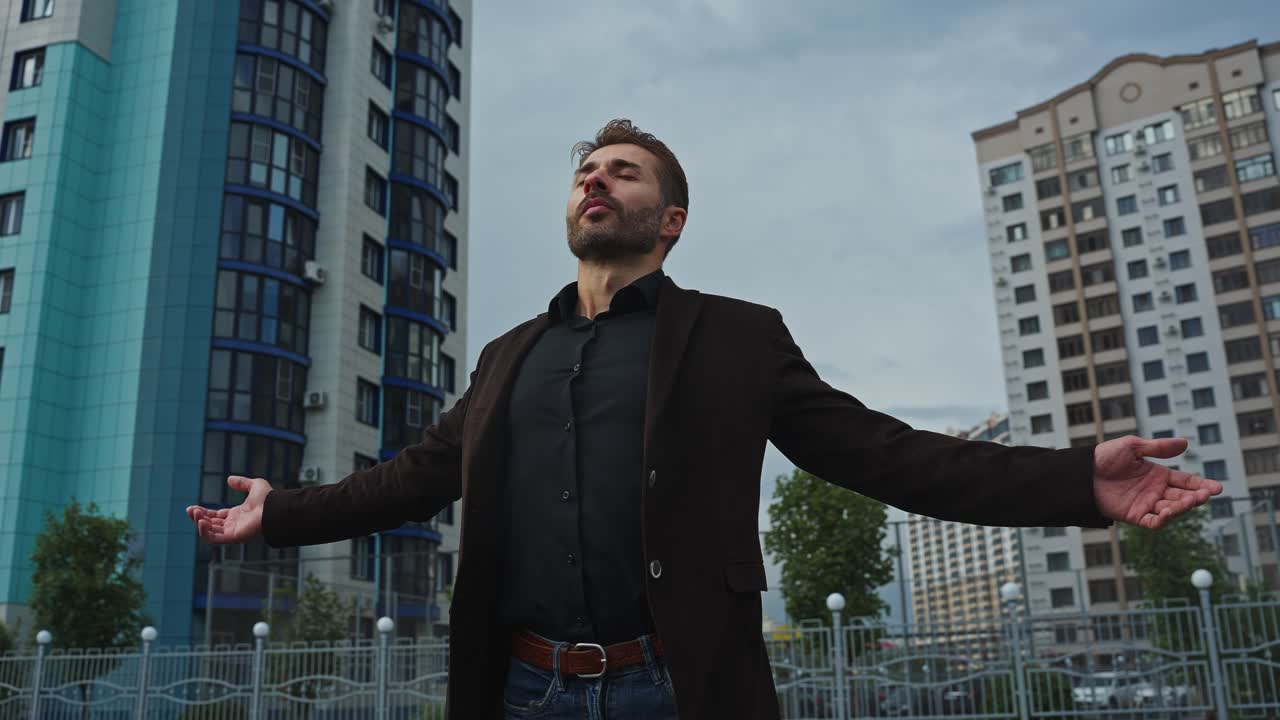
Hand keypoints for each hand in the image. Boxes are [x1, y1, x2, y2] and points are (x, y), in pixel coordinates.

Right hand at [185, 476, 271, 543]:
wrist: (275, 508)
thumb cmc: (269, 499)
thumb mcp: (254, 485)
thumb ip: (242, 483)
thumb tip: (229, 479)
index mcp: (237, 515)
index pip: (215, 516)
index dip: (203, 512)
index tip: (192, 508)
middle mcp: (234, 525)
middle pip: (210, 524)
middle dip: (198, 518)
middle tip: (190, 510)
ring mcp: (233, 532)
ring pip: (210, 532)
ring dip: (200, 524)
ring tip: (195, 514)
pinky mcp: (233, 537)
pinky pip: (214, 539)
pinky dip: (205, 532)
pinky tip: (201, 522)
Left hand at [1093, 436, 1222, 528]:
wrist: (1081, 473)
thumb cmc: (1104, 457)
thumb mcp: (1133, 447)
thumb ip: (1158, 448)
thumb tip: (1185, 444)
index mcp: (1158, 475)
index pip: (1186, 482)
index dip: (1201, 485)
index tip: (1217, 487)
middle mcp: (1155, 491)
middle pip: (1183, 497)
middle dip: (1197, 497)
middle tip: (1206, 494)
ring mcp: (1146, 505)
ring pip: (1172, 510)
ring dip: (1184, 507)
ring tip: (1191, 500)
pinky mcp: (1134, 516)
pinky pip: (1154, 522)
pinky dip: (1164, 519)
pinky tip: (1169, 511)